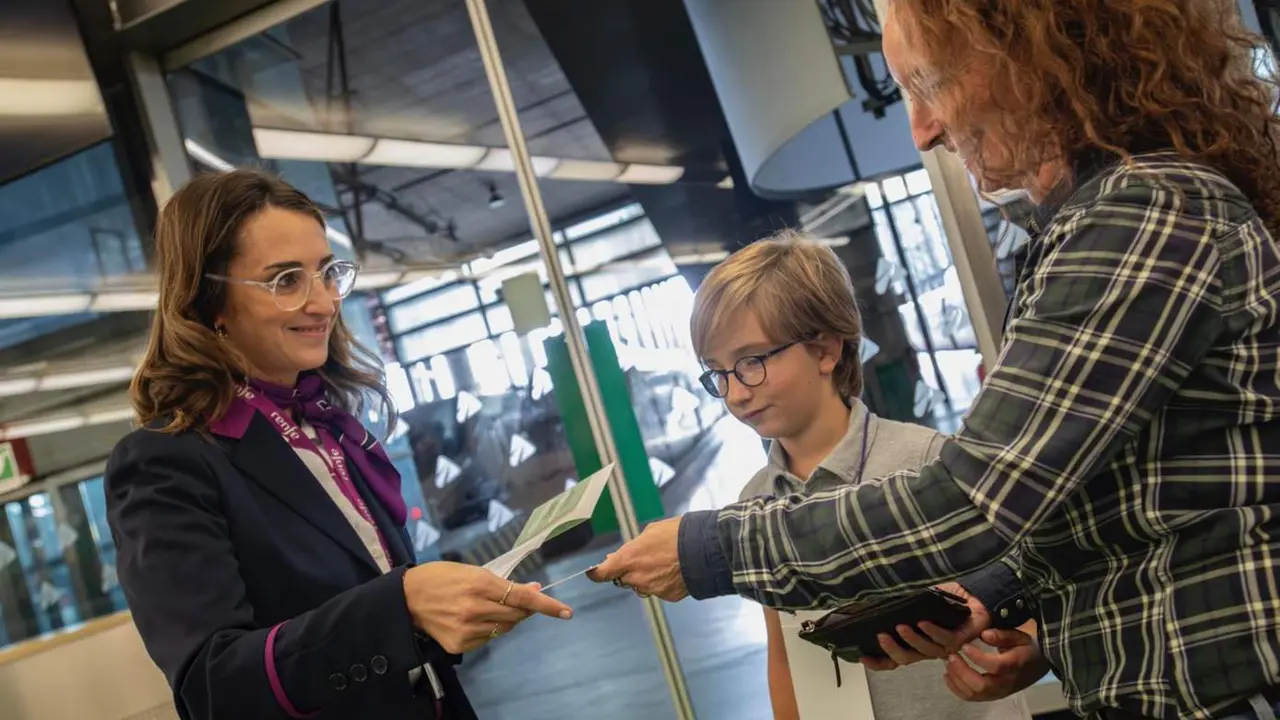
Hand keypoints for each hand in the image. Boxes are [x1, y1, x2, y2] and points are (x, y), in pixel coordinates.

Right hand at [403, 562, 573, 653]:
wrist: (406, 598)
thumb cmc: (441, 577)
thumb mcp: (472, 571)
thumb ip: (503, 583)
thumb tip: (533, 590)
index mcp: (480, 584)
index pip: (522, 597)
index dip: (547, 605)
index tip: (566, 612)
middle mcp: (475, 609)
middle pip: (517, 615)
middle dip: (525, 609)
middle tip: (520, 601)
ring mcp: (467, 630)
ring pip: (504, 628)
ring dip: (507, 619)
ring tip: (489, 607)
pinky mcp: (459, 645)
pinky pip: (488, 638)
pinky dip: (490, 629)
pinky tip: (474, 619)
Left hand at [586, 516, 687, 600]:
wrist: (705, 549)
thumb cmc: (678, 535)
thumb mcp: (651, 532)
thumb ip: (634, 546)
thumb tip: (624, 554)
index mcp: (629, 558)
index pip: (604, 572)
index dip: (596, 574)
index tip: (593, 573)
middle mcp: (638, 577)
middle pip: (623, 579)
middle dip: (628, 571)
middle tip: (641, 559)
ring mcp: (653, 589)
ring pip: (641, 585)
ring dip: (646, 577)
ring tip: (663, 562)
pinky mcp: (668, 596)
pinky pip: (658, 590)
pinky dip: (662, 583)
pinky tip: (673, 570)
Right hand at [860, 582, 990, 671]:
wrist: (973, 592)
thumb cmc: (946, 598)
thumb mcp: (918, 601)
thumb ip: (902, 608)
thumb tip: (877, 606)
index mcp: (917, 643)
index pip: (895, 658)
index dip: (878, 662)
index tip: (862, 656)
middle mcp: (929, 648)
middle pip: (906, 659)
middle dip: (892, 650)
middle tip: (880, 636)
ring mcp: (944, 646)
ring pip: (924, 650)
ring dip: (911, 639)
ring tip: (900, 626)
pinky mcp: (960, 640)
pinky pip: (944, 639)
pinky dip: (932, 631)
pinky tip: (923, 622)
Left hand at [944, 628, 1050, 701]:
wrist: (1038, 663)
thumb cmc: (1026, 646)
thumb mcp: (1019, 636)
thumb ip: (1002, 635)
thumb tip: (984, 635)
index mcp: (1015, 665)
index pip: (995, 666)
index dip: (978, 657)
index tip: (965, 646)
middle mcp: (1007, 682)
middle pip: (982, 685)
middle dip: (962, 671)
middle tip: (952, 656)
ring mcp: (1000, 692)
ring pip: (975, 694)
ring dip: (957, 680)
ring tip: (949, 663)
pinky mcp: (993, 695)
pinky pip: (973, 698)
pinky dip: (957, 689)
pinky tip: (948, 676)